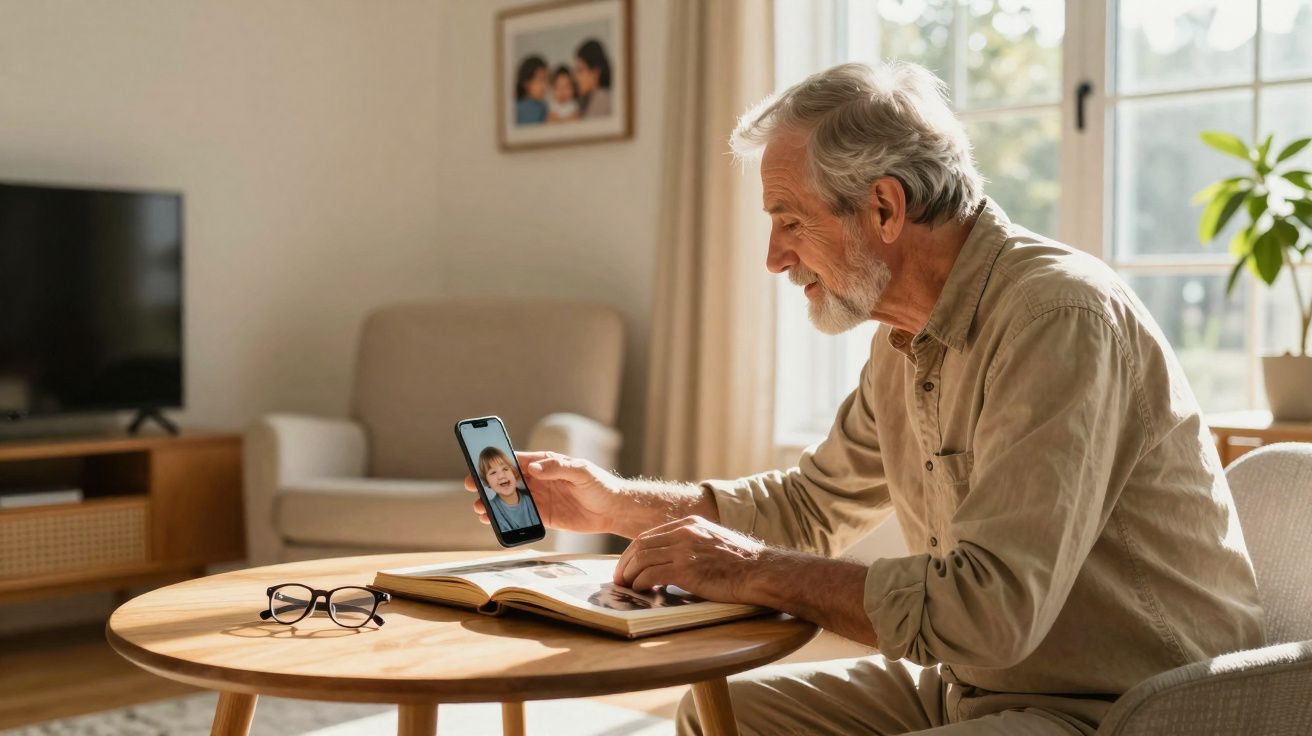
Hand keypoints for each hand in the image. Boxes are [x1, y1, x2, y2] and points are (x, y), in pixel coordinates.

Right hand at [465, 451, 620, 534]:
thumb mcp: (581, 471)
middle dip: (489, 483)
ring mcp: (540, 499)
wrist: (613, 510)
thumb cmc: (600, 484)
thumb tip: (534, 468)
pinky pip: (521, 517)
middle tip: (473, 487)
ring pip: (511, 499)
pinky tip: (495, 522)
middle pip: (508, 480)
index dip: (497, 461)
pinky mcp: (544, 517)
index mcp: (545, 464)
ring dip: (494, 503)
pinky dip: (507, 520)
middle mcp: (538, 480)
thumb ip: (558, 468)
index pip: (516, 460)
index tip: (480, 463)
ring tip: (480, 508)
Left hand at [613, 516, 768, 603]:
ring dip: (629, 574)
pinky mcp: (686, 570)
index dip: (634, 551)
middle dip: (625, 562)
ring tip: (625, 586)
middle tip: (620, 577)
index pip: (650, 535)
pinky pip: (652, 575)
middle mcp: (684, 533)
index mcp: (690, 524)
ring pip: (642, 559)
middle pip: (641, 545)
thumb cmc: (742, 563)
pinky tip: (641, 591)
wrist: (760, 571)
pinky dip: (641, 584)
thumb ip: (693, 546)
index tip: (628, 564)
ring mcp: (684, 550)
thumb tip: (672, 564)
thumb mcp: (713, 543)